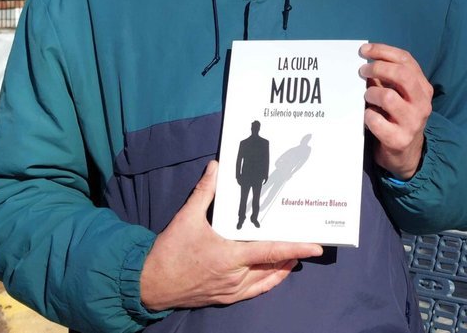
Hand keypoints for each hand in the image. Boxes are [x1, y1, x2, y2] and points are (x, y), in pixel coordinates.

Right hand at [139, 161, 323, 311]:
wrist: (150, 284)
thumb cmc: (169, 253)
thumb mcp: (186, 218)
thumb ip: (204, 192)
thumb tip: (215, 167)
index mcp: (230, 256)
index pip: (271, 252)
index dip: (296, 248)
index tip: (316, 247)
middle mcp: (235, 277)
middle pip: (273, 267)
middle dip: (292, 257)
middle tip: (306, 244)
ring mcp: (231, 290)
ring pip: (266, 281)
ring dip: (281, 269)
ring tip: (293, 257)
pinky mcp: (225, 298)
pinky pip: (254, 291)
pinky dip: (268, 281)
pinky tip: (272, 273)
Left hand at [360, 42, 432, 180]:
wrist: (406, 154)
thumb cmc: (398, 117)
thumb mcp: (400, 94)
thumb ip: (388, 77)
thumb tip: (366, 58)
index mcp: (423, 88)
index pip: (406, 60)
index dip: (383, 51)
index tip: (364, 50)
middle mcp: (422, 103)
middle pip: (402, 75)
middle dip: (378, 68)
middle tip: (362, 71)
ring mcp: (413, 122)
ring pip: (388, 97)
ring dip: (370, 94)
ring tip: (366, 98)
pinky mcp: (400, 139)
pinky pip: (376, 120)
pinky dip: (368, 116)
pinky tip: (368, 117)